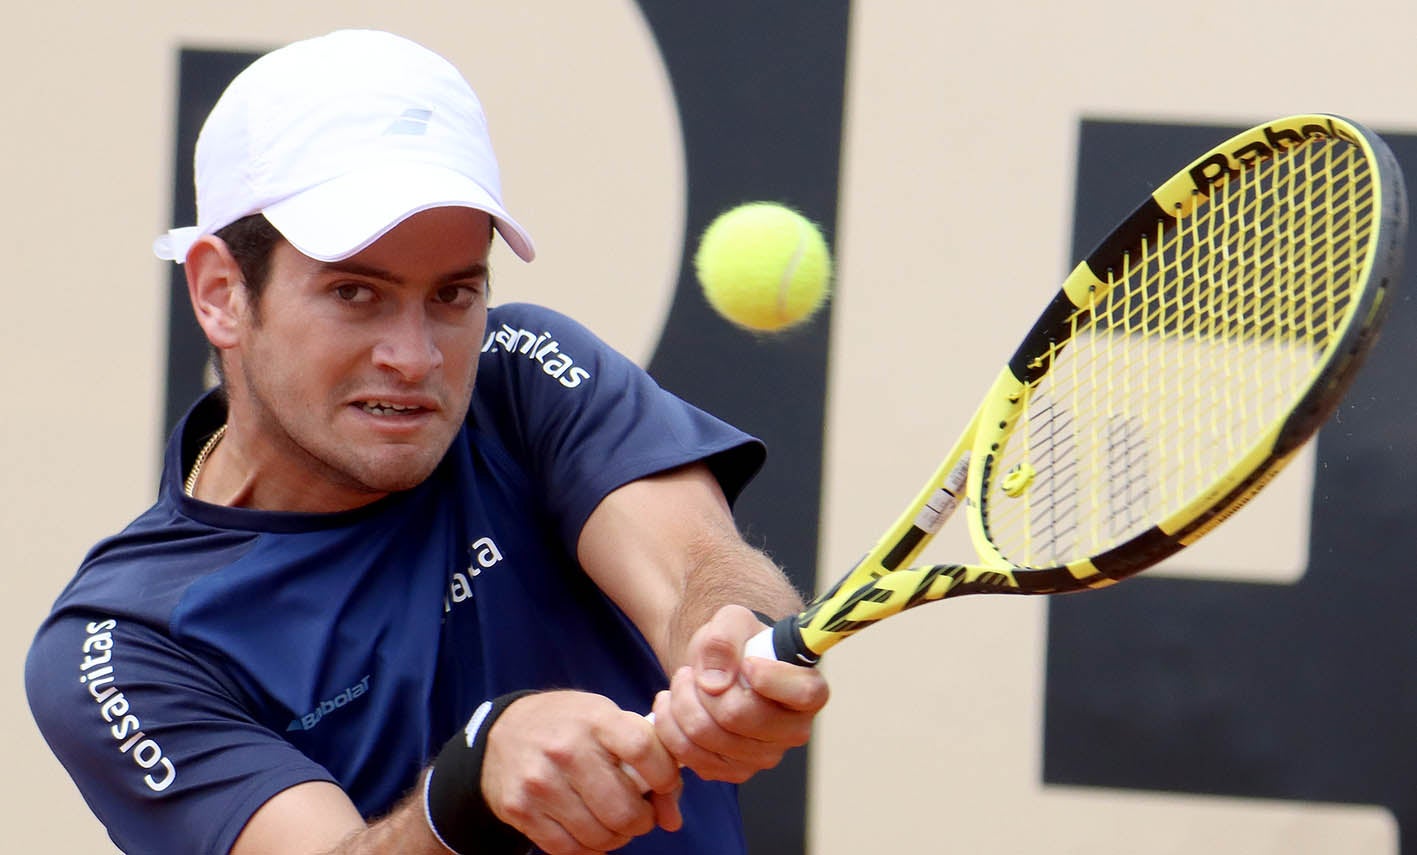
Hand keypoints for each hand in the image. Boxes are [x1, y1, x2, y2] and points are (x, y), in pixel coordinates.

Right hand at [481, 691, 682, 853]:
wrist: (504, 731)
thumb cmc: (570, 726)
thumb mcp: (608, 721)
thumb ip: (649, 758)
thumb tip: (673, 819)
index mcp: (594, 719)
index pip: (644, 750)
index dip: (665, 776)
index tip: (663, 784)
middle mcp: (565, 749)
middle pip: (624, 808)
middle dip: (642, 820)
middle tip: (639, 814)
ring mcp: (539, 782)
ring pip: (599, 836)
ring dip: (617, 837)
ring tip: (614, 823)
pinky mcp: (520, 809)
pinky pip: (569, 849)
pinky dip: (590, 849)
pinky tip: (591, 832)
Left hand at [652, 605, 829, 782]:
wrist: (717, 669)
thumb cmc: (736, 645)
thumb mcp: (732, 621)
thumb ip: (725, 639)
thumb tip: (715, 682)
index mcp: (809, 691)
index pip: (802, 693)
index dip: (768, 677)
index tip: (746, 662)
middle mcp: (793, 731)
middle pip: (737, 716)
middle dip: (701, 688)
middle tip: (690, 671)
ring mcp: (764, 757)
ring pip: (705, 735)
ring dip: (681, 703)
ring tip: (681, 683)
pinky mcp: (733, 772)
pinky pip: (688, 754)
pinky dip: (670, 726)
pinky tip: (673, 706)